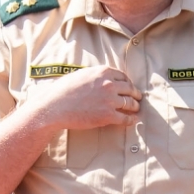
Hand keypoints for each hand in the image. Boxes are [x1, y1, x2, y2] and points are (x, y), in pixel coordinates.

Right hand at [24, 66, 140, 131]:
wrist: (54, 107)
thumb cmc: (63, 91)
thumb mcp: (81, 75)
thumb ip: (95, 76)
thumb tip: (103, 79)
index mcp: (103, 72)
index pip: (123, 76)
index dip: (128, 83)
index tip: (129, 87)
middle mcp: (109, 84)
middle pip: (129, 89)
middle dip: (135, 94)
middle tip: (138, 98)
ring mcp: (110, 100)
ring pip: (130, 103)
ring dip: (135, 107)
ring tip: (136, 109)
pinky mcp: (107, 116)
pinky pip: (125, 118)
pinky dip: (131, 120)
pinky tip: (133, 121)